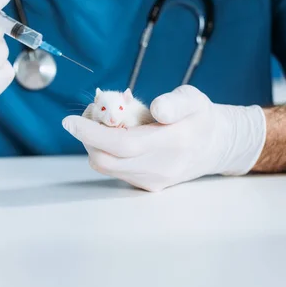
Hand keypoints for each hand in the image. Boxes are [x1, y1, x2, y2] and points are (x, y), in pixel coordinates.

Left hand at [62, 85, 266, 191]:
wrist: (215, 147)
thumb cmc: (200, 118)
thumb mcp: (194, 99)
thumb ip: (176, 103)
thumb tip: (157, 109)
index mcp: (173, 143)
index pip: (123, 144)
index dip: (92, 133)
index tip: (70, 122)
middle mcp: (160, 168)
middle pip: (107, 160)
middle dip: (87, 136)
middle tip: (89, 113)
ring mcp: (152, 181)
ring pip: (107, 167)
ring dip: (94, 144)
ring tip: (103, 121)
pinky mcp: (146, 187)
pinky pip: (114, 171)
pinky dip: (106, 152)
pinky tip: (116, 136)